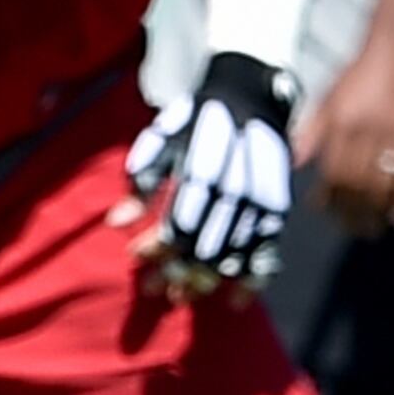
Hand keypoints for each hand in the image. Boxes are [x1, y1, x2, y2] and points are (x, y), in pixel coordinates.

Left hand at [126, 54, 298, 295]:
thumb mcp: (161, 137)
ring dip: (208, 280)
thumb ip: (141, 179)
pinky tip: (238, 300)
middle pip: (206, 247)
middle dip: (178, 272)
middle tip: (155, 290)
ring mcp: (262, 201)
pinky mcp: (278, 207)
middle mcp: (238, 190)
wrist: (251, 94)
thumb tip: (115, 223)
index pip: (179, 225)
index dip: (157, 247)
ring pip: (235, 255)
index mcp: (206, 171)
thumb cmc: (195, 119)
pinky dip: (255, 278)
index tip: (134, 257)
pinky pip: (270, 250)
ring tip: (182, 296)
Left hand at [306, 40, 393, 237]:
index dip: (328, 196)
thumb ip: (312, 132)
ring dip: (381, 210)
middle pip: (359, 182)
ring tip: (376, 228)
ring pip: (387, 182)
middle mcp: (368, 131)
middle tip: (354, 230)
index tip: (325, 212)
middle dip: (354, 211)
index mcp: (341, 123)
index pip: (332, 170)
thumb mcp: (328, 99)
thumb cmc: (359, 74)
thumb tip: (294, 163)